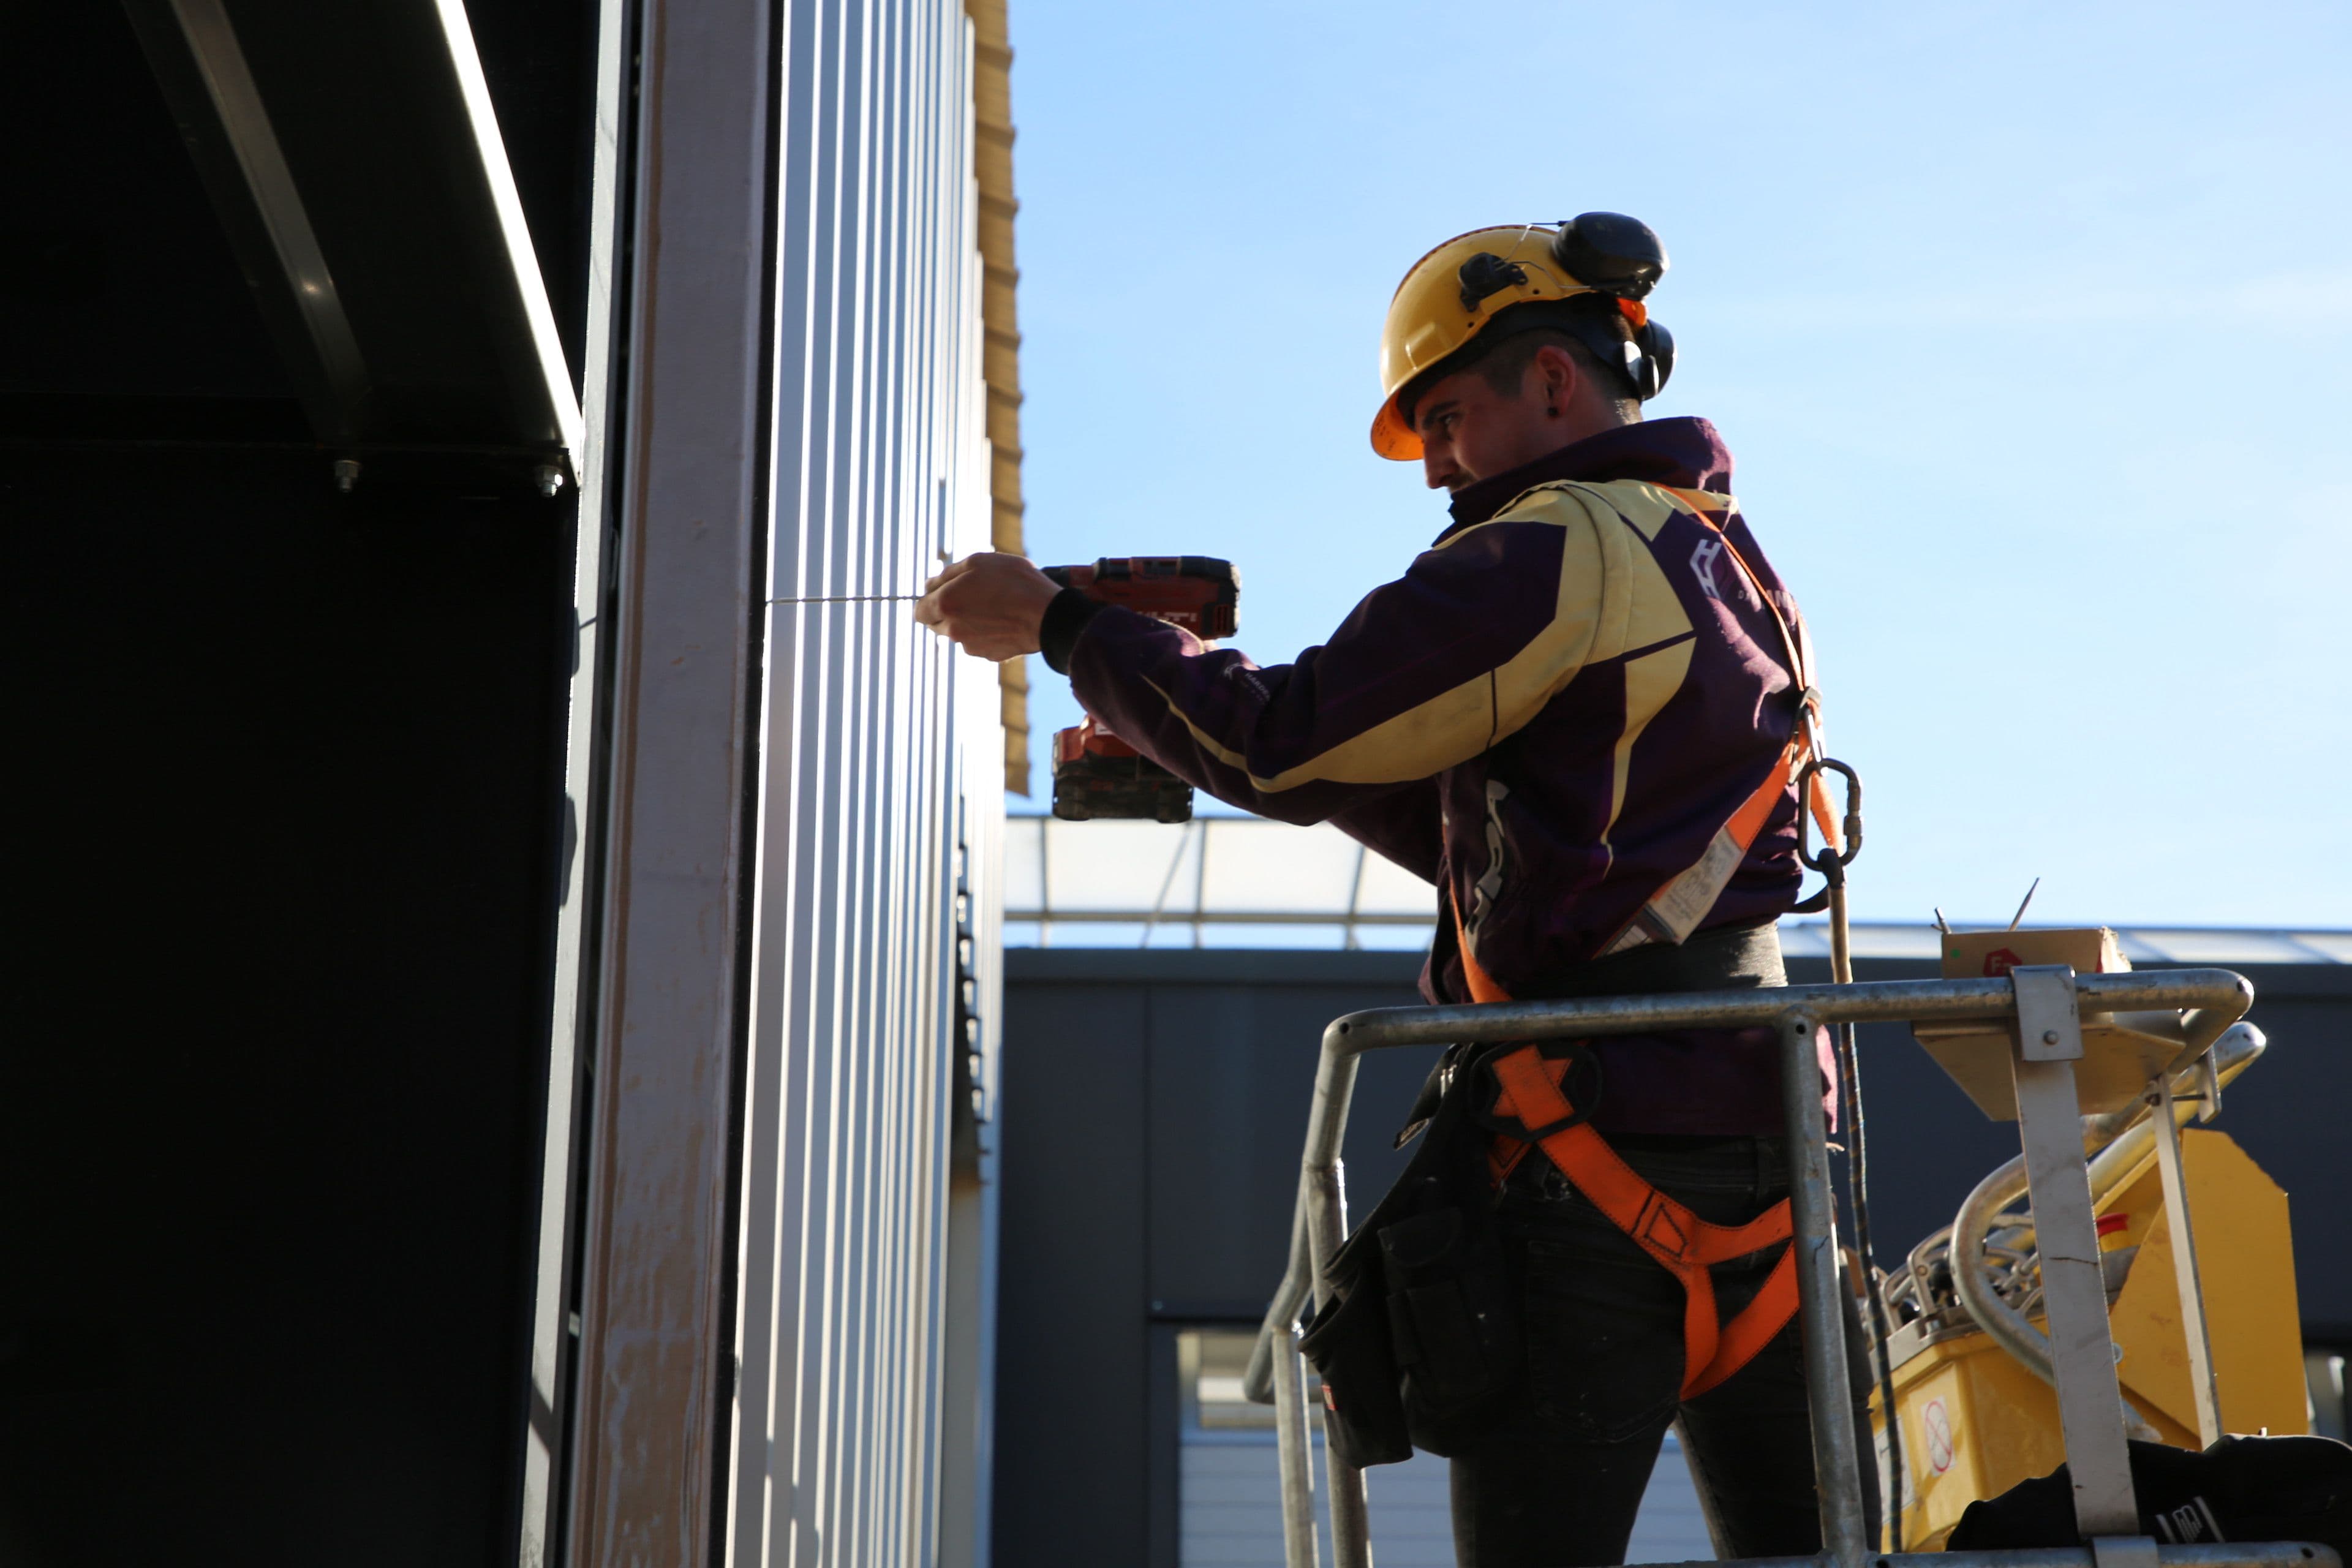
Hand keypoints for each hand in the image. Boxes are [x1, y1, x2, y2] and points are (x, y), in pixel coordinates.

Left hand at [914, 552, 1061, 660]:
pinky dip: (986, 633)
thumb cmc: (1014, 582)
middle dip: (948, 611)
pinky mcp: (990, 655)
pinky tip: (1005, 620)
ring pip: (959, 634)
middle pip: (937, 624)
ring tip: (994, 605)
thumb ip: (947, 574)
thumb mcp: (978, 562)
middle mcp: (953, 630)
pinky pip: (980, 642)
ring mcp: (971, 646)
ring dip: (968, 622)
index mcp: (945, 605)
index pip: (919, 611)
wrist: (1048, 614)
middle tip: (972, 596)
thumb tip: (929, 585)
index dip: (929, 600)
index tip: (945, 592)